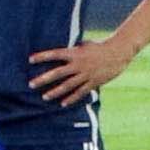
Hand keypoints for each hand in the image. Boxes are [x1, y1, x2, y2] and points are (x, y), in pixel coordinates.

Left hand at [29, 29, 146, 106]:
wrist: (119, 52)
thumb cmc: (100, 47)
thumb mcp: (85, 45)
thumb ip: (73, 50)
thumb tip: (61, 53)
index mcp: (75, 53)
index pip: (55, 54)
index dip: (42, 57)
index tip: (30, 60)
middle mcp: (79, 64)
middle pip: (58, 73)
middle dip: (43, 79)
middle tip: (31, 84)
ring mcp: (87, 74)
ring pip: (68, 85)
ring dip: (55, 91)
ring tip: (44, 96)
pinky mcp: (94, 82)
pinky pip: (81, 92)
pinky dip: (72, 98)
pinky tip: (63, 103)